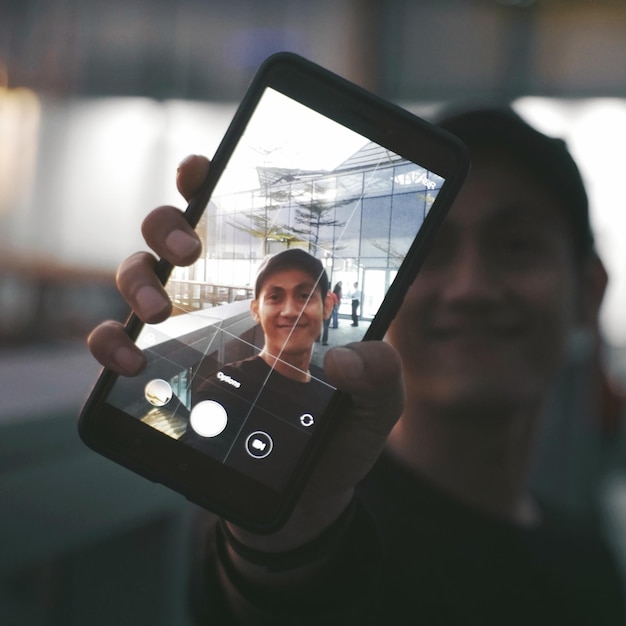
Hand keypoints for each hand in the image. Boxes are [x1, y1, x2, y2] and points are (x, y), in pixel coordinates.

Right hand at [88, 154, 404, 553]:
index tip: (199, 167)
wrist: (304, 488)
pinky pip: (116, 341)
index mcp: (272, 286)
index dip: (209, 182)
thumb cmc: (339, 432)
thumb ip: (379, 372)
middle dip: (167, 224)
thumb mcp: (377, 399)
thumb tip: (341, 361)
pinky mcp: (161, 373)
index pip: (235, 219)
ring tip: (162, 309)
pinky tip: (133, 360)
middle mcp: (221, 297)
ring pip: (135, 275)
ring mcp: (186, 332)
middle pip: (169, 233)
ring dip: (138, 280)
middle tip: (191, 248)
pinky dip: (111, 341)